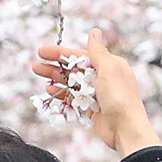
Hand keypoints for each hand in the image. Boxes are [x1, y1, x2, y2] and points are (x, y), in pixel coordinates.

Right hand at [32, 29, 161, 158]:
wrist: (125, 129)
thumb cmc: (120, 98)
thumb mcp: (108, 70)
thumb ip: (98, 52)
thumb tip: (95, 32)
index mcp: (109, 65)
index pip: (80, 55)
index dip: (60, 53)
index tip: (42, 51)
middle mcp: (103, 77)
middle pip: (74, 68)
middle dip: (54, 65)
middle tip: (35, 65)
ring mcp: (96, 94)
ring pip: (71, 83)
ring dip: (54, 78)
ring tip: (38, 74)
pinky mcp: (91, 108)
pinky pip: (73, 98)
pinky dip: (61, 93)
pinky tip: (49, 90)